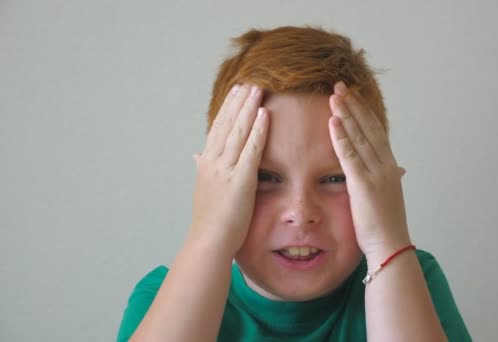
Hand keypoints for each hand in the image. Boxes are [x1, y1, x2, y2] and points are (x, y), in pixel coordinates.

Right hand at [190, 84, 267, 254]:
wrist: (208, 242)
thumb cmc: (210, 221)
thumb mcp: (203, 189)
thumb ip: (202, 169)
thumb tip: (196, 155)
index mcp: (206, 164)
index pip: (218, 129)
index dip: (227, 109)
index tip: (235, 92)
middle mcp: (213, 162)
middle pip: (227, 124)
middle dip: (238, 101)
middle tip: (248, 81)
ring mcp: (225, 169)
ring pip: (238, 131)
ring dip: (248, 108)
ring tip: (258, 89)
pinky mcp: (240, 179)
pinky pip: (251, 149)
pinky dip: (257, 130)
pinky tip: (264, 114)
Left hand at [328, 81, 410, 259]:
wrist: (390, 245)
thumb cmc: (385, 225)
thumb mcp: (387, 196)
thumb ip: (386, 179)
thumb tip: (396, 169)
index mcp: (390, 167)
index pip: (376, 132)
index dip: (364, 112)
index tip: (353, 96)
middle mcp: (385, 165)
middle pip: (368, 127)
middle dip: (354, 105)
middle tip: (340, 86)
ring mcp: (376, 173)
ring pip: (359, 137)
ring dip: (346, 114)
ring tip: (334, 95)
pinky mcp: (363, 184)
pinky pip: (350, 156)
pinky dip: (341, 137)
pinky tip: (333, 122)